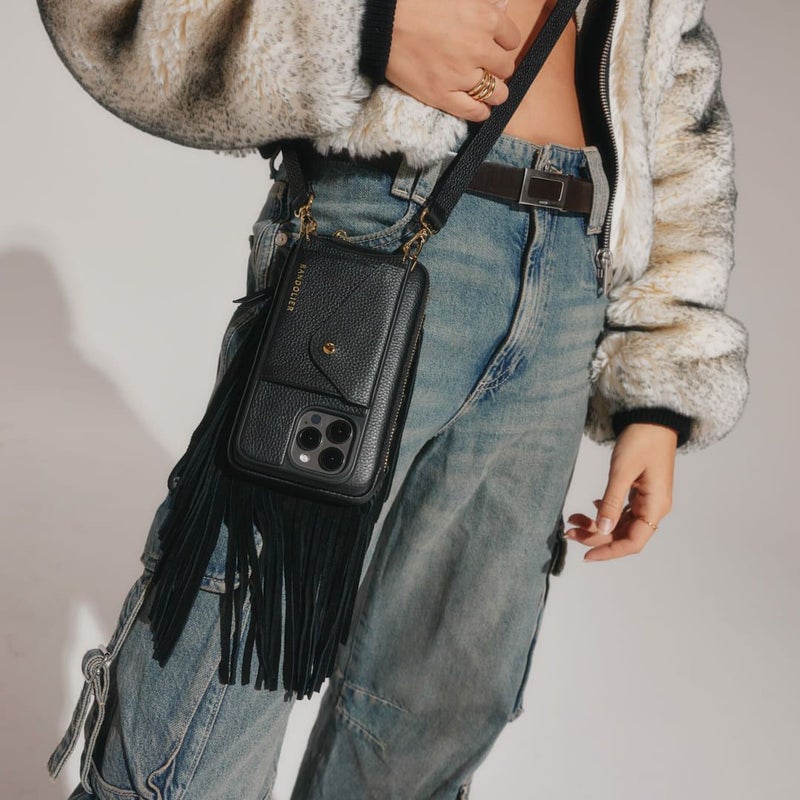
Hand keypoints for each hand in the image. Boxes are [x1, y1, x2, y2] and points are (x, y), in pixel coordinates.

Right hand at [386, 0, 520, 121]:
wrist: (382, 22)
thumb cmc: (416, 1)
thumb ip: (482, 4)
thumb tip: (500, 10)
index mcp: (486, 18)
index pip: (512, 38)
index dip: (503, 42)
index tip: (495, 44)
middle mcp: (479, 49)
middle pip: (505, 67)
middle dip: (498, 66)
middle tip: (486, 66)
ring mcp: (461, 76)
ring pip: (496, 92)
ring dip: (495, 92)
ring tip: (489, 90)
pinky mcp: (443, 96)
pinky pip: (473, 111)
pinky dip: (481, 111)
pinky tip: (481, 108)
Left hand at [565, 424, 677, 561]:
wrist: (652, 418)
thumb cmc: (641, 441)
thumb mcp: (621, 472)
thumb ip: (611, 502)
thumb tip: (602, 530)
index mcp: (655, 506)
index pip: (633, 542)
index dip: (609, 551)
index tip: (586, 555)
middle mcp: (654, 508)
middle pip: (624, 534)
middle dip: (596, 537)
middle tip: (570, 532)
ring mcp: (648, 500)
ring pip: (621, 523)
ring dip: (598, 524)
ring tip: (574, 521)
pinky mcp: (641, 491)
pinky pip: (623, 510)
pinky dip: (605, 512)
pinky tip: (591, 507)